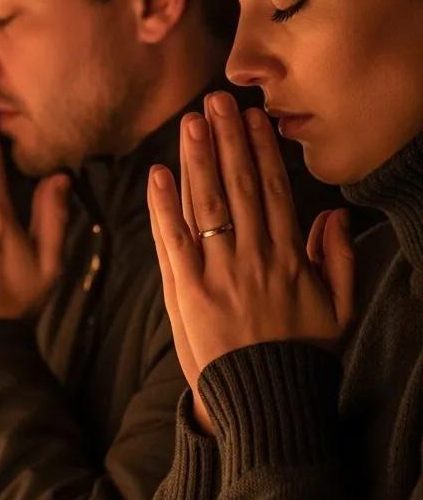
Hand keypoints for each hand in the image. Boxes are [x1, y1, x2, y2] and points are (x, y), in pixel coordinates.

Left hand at [147, 91, 354, 431]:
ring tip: (190, 122)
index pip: (273, 191)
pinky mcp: (187, 290)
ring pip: (207, 204)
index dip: (261, 151)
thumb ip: (340, 260)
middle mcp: (254, 257)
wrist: (263, 398)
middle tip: (216, 101)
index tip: (252, 118)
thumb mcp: (338, 308)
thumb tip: (334, 215)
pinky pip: (173, 240)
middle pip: (239, 187)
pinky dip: (164, 206)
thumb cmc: (301, 353)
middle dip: (227, 140)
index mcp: (290, 257)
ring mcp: (218, 272)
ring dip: (197, 159)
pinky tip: (159, 174)